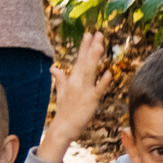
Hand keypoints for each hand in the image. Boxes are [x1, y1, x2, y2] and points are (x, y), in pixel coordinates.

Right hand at [38, 32, 107, 161]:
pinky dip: (103, 82)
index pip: (79, 60)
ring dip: (94, 59)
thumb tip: (53, 68)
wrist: (63, 128)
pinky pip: (97, 90)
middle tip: (97, 34)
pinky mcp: (90, 101)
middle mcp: (77, 83)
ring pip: (90, 72)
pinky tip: (108, 73)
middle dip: (91, 48)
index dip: (84, 47)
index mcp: (72, 80)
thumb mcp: (61, 92)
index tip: (89, 34)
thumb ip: (60, 79)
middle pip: (85, 62)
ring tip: (100, 45)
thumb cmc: (65, 111)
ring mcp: (84, 91)